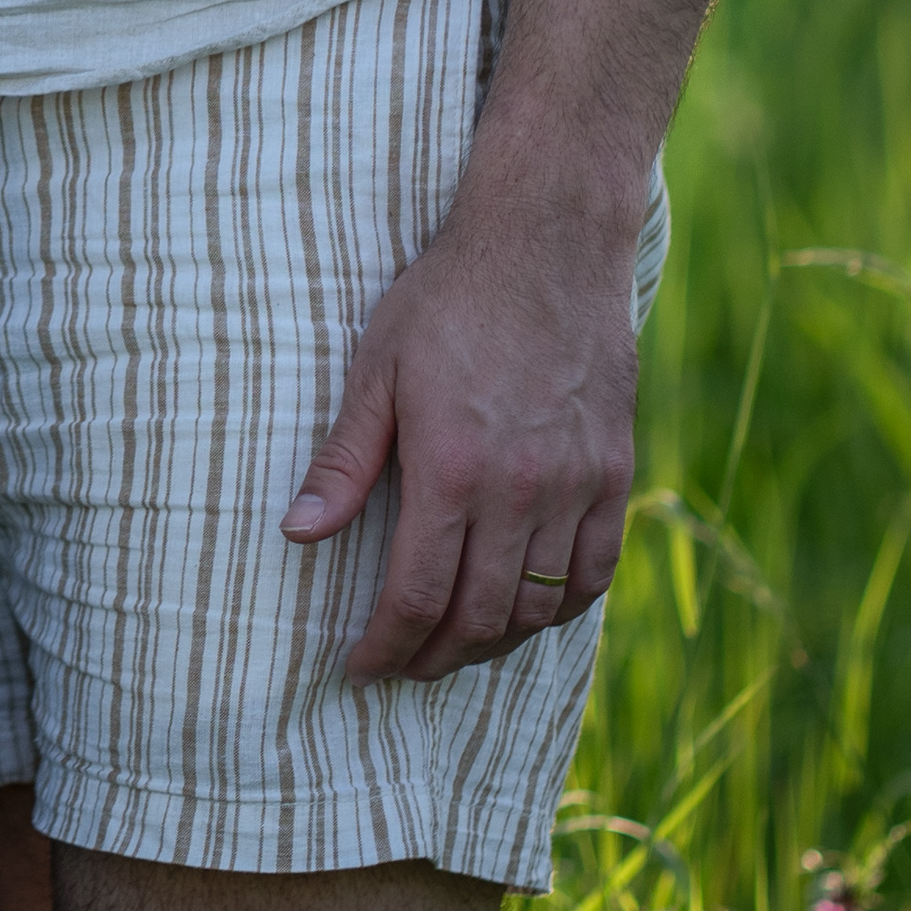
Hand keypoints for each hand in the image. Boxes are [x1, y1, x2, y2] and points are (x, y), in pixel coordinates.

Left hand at [282, 196, 638, 683]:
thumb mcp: (375, 369)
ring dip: (492, 641)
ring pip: (537, 606)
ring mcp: (576, 484)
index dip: (386, 646)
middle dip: (433, 657)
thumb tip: (297, 534)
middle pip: (479, 616)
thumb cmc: (447, 299)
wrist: (545, 242)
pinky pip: (594, 571)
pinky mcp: (613, 471)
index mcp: (452, 468)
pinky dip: (560, 607)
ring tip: (453, 645)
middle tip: (401, 666)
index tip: (359, 668)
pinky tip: (527, 611)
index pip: (418, 595)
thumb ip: (343, 461)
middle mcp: (520, 489)